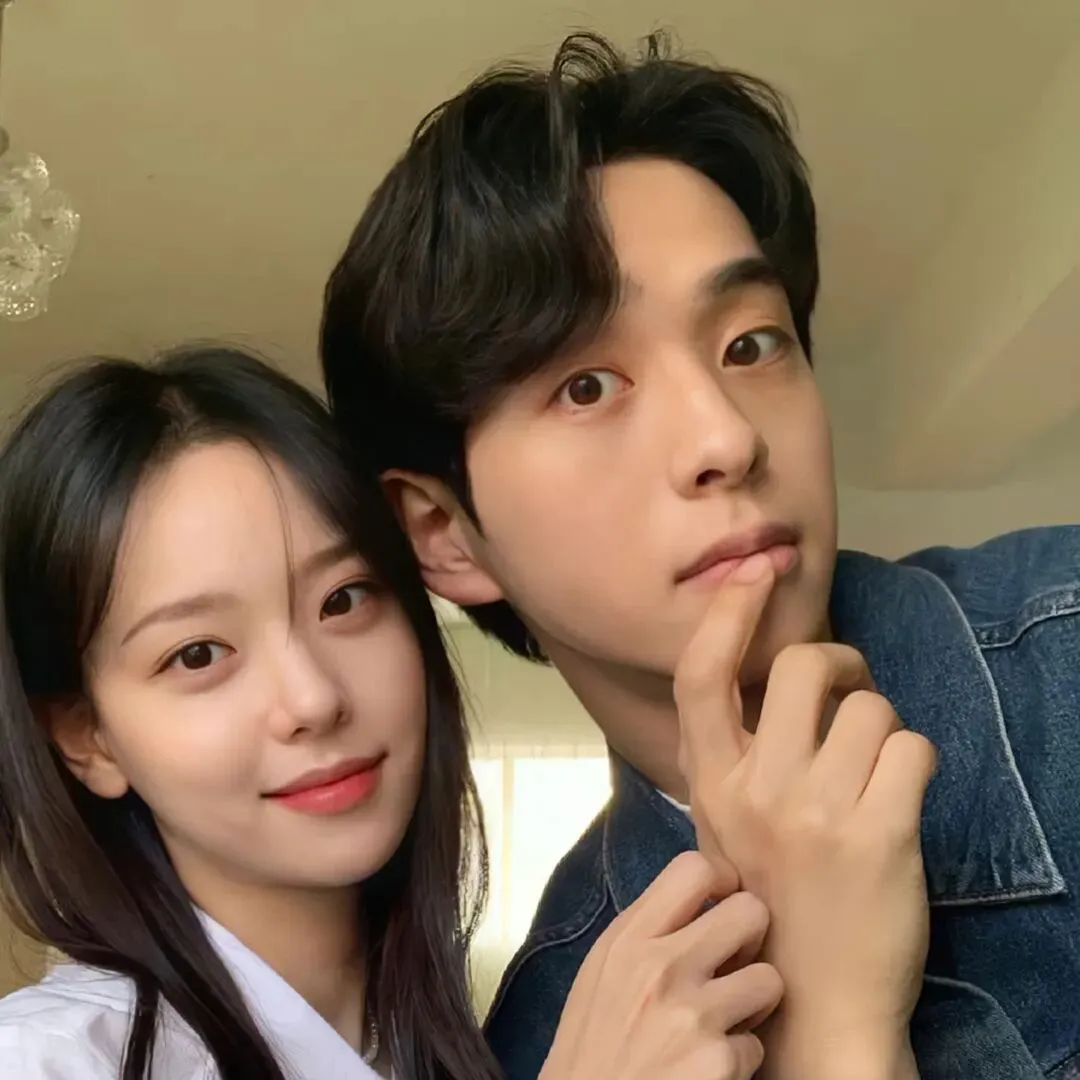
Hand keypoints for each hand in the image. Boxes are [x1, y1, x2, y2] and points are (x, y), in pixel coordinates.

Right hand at [540, 851, 782, 1079]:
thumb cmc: (592, 1046)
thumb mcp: (602, 973)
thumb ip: (646, 933)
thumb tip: (703, 899)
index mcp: (627, 939)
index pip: (694, 869)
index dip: (722, 882)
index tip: (719, 904)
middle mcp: (661, 967)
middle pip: (750, 911)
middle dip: (750, 938)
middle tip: (734, 962)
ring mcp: (693, 1015)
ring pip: (770, 978)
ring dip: (753, 1002)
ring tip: (725, 1019)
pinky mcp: (719, 1062)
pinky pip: (757, 1045)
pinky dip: (738, 1059)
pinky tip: (706, 1067)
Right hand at [674, 553, 935, 1079]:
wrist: (818, 1001)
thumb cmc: (772, 904)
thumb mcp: (724, 828)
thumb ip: (735, 758)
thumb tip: (769, 678)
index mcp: (710, 786)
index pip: (701, 678)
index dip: (726, 614)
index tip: (753, 575)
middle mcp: (755, 790)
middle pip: (798, 667)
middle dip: (837, 661)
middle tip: (849, 685)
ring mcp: (816, 812)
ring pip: (868, 705)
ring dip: (883, 726)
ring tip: (876, 768)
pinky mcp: (879, 833)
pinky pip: (912, 746)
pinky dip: (916, 761)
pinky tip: (902, 797)